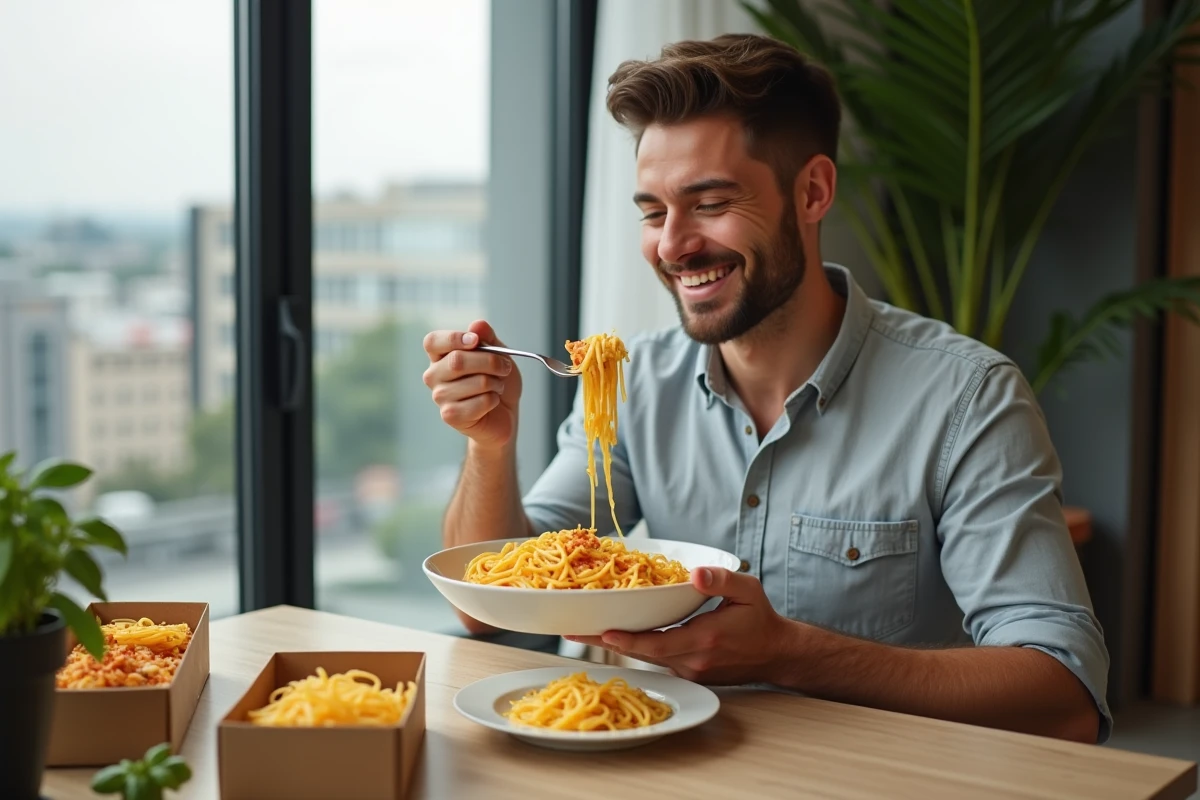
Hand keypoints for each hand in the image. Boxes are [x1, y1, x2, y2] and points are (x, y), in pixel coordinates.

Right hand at [422, 320, 522, 448]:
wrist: (504, 412)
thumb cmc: (496, 380)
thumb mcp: (498, 353)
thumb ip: (487, 338)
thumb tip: (477, 325)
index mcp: (440, 356)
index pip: (432, 341)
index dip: (454, 338)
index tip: (475, 341)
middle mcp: (434, 375)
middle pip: (458, 360)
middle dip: (490, 361)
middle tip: (505, 367)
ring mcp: (440, 396)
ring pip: (476, 382)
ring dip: (496, 383)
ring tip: (496, 387)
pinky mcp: (450, 415)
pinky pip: (481, 402)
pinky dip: (494, 400)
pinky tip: (491, 403)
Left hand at [567, 567, 794, 684]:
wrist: (776, 654)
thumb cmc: (761, 619)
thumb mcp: (749, 591)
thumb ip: (723, 580)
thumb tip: (696, 574)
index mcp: (706, 638)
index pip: (659, 643)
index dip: (628, 640)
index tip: (602, 631)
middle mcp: (693, 660)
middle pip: (642, 652)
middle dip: (606, 641)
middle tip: (572, 631)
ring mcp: (690, 670)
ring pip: (647, 657)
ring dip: (618, 645)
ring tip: (584, 630)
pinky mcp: (689, 673)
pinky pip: (658, 659)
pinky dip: (637, 648)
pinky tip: (617, 635)